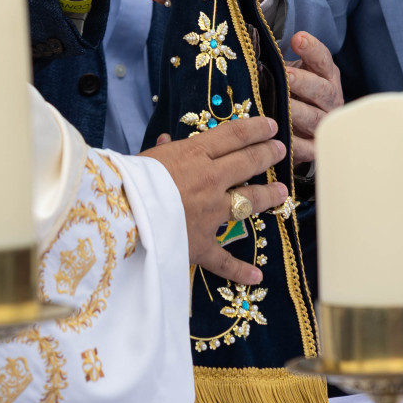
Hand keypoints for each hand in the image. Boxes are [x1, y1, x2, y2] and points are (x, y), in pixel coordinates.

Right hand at [140, 115, 288, 286]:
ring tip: (282, 192)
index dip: (256, 129)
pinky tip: (257, 276)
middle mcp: (210, 180)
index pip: (234, 136)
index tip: (270, 127)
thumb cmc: (127, 181)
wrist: (120, 214)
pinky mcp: (201, 244)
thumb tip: (166, 140)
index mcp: (195, 155)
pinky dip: (240, 270)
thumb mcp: (146, 158)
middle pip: (248, 163)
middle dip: (267, 155)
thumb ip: (162, 151)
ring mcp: (210, 213)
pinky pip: (224, 259)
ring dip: (268, 196)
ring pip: (248, 202)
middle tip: (280, 150)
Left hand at [286, 32, 343, 164]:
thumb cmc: (292, 93)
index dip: (312, 49)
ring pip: (315, 118)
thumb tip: (252, 50)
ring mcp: (324, 124)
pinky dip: (296, 144)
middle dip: (304, 82)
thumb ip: (278, 63)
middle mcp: (330, 99)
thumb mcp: (290, 73)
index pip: (322, 59)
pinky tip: (280, 137)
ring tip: (282, 105)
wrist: (300, 127)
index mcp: (325, 76)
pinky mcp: (315, 147)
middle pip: (322, 90)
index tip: (298, 39)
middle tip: (286, 75)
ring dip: (298, 111)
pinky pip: (308, 148)